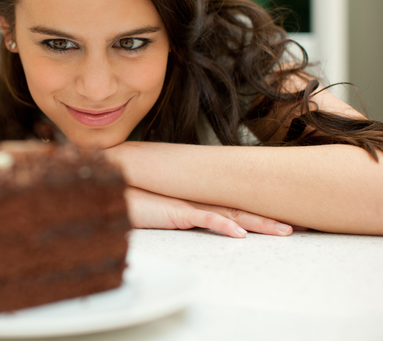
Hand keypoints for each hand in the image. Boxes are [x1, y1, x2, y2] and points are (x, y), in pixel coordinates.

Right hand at [124, 186, 305, 237]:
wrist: (113, 185)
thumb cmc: (136, 196)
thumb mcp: (167, 205)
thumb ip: (186, 209)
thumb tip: (207, 215)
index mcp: (202, 197)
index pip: (240, 204)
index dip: (265, 210)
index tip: (290, 217)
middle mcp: (201, 198)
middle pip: (245, 208)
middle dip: (275, 217)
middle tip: (305, 225)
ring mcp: (190, 203)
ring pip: (232, 213)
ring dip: (260, 223)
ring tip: (285, 232)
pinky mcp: (176, 211)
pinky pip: (204, 219)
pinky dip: (223, 226)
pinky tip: (240, 234)